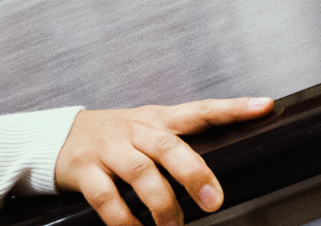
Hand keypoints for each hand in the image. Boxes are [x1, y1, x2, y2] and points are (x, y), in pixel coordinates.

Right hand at [54, 97, 273, 224]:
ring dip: (160, 204)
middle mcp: (136, 130)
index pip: (201, 109)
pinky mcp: (85, 171)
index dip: (232, 108)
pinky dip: (123, 220)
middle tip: (214, 201)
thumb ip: (179, 142)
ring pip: (140, 172)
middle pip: (169, 146)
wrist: (57, 137)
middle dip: (194, 174)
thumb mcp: (147, 128)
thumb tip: (217, 174)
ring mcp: (109, 149)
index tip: (262, 106)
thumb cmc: (115, 137)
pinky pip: (106, 198)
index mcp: (159, 119)